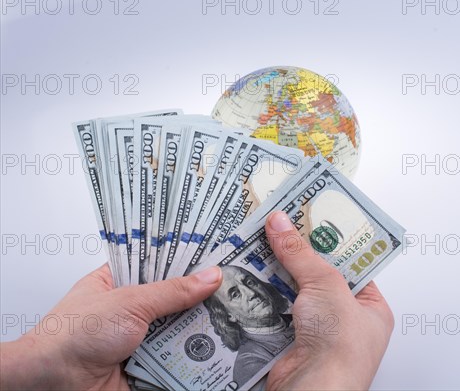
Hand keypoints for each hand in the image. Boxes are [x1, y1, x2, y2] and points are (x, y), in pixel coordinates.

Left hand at [0, 264, 221, 390]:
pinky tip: (214, 348)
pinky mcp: (147, 364)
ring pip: (179, 328)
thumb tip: (209, 276)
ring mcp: (140, 338)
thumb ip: (172, 291)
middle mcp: (131, 309)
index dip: (187, 259)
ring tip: (231, 316)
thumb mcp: (129, 302)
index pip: (160, 262)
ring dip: (199, 327)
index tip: (217, 255)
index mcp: (119, 281)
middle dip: (200, 296)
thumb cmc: (72, 335)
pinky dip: (193, 355)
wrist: (53, 385)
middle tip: (232, 287)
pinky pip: (177, 357)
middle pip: (174, 297)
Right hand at [264, 211, 394, 390]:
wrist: (313, 390)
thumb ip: (301, 253)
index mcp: (370, 307)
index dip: (330, 241)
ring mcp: (317, 333)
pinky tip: (252, 277)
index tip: (310, 220)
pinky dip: (263, 297)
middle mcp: (346, 321)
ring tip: (261, 245)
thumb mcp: (326, 285)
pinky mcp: (290, 342)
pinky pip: (275, 311)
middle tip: (280, 228)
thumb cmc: (340, 348)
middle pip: (318, 277)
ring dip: (277, 275)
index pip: (350, 265)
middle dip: (298, 256)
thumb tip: (282, 225)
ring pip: (293, 294)